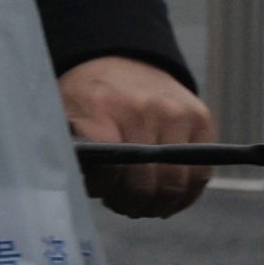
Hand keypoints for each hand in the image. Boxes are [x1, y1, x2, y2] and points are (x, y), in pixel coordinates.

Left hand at [60, 54, 214, 217]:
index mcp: (100, 109)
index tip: (100, 192)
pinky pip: (200, 173)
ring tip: (143, 204)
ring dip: (159, 204)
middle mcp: (142, 109)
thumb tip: (82, 191)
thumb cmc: (85, 98)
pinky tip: (167, 198)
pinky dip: (185, 194)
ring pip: (176, 183)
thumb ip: (69, 152)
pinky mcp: (200, 118)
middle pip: (146, 183)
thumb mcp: (63, 116)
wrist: (116, 59)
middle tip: (122, 205)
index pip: (111, 167)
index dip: (105, 190)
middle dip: (132, 204)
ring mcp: (176, 113)